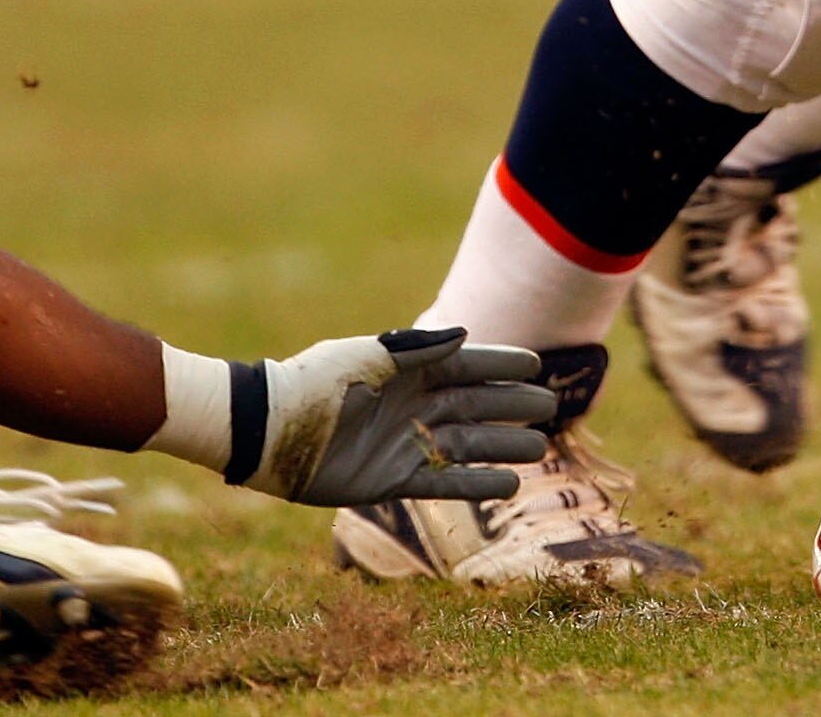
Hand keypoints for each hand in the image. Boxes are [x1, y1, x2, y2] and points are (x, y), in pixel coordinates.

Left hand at [242, 327, 558, 507]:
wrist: (270, 432)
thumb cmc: (316, 383)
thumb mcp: (366, 358)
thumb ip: (416, 350)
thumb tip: (466, 333)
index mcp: (409, 371)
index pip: (467, 365)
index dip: (501, 365)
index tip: (536, 365)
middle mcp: (414, 406)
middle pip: (475, 405)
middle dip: (512, 406)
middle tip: (550, 407)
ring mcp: (406, 443)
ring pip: (467, 444)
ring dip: (502, 446)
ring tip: (539, 449)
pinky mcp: (393, 479)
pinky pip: (443, 483)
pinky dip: (475, 485)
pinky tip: (507, 487)